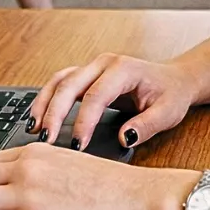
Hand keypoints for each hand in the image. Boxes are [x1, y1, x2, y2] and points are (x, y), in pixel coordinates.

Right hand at [29, 54, 198, 150]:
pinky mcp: (86, 76)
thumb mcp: (168, 113)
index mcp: (123, 69)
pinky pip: (60, 84)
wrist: (175, 80)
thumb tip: (124, 138)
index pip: (96, 96)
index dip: (83, 122)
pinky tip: (39, 119)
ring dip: (44, 104)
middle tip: (47, 140)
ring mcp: (92, 68)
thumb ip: (146, 126)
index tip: (77, 146)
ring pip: (59, 81)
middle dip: (54, 113)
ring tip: (35, 130)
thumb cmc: (171, 94)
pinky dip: (47, 100)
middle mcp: (103, 64)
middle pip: (69, 85)